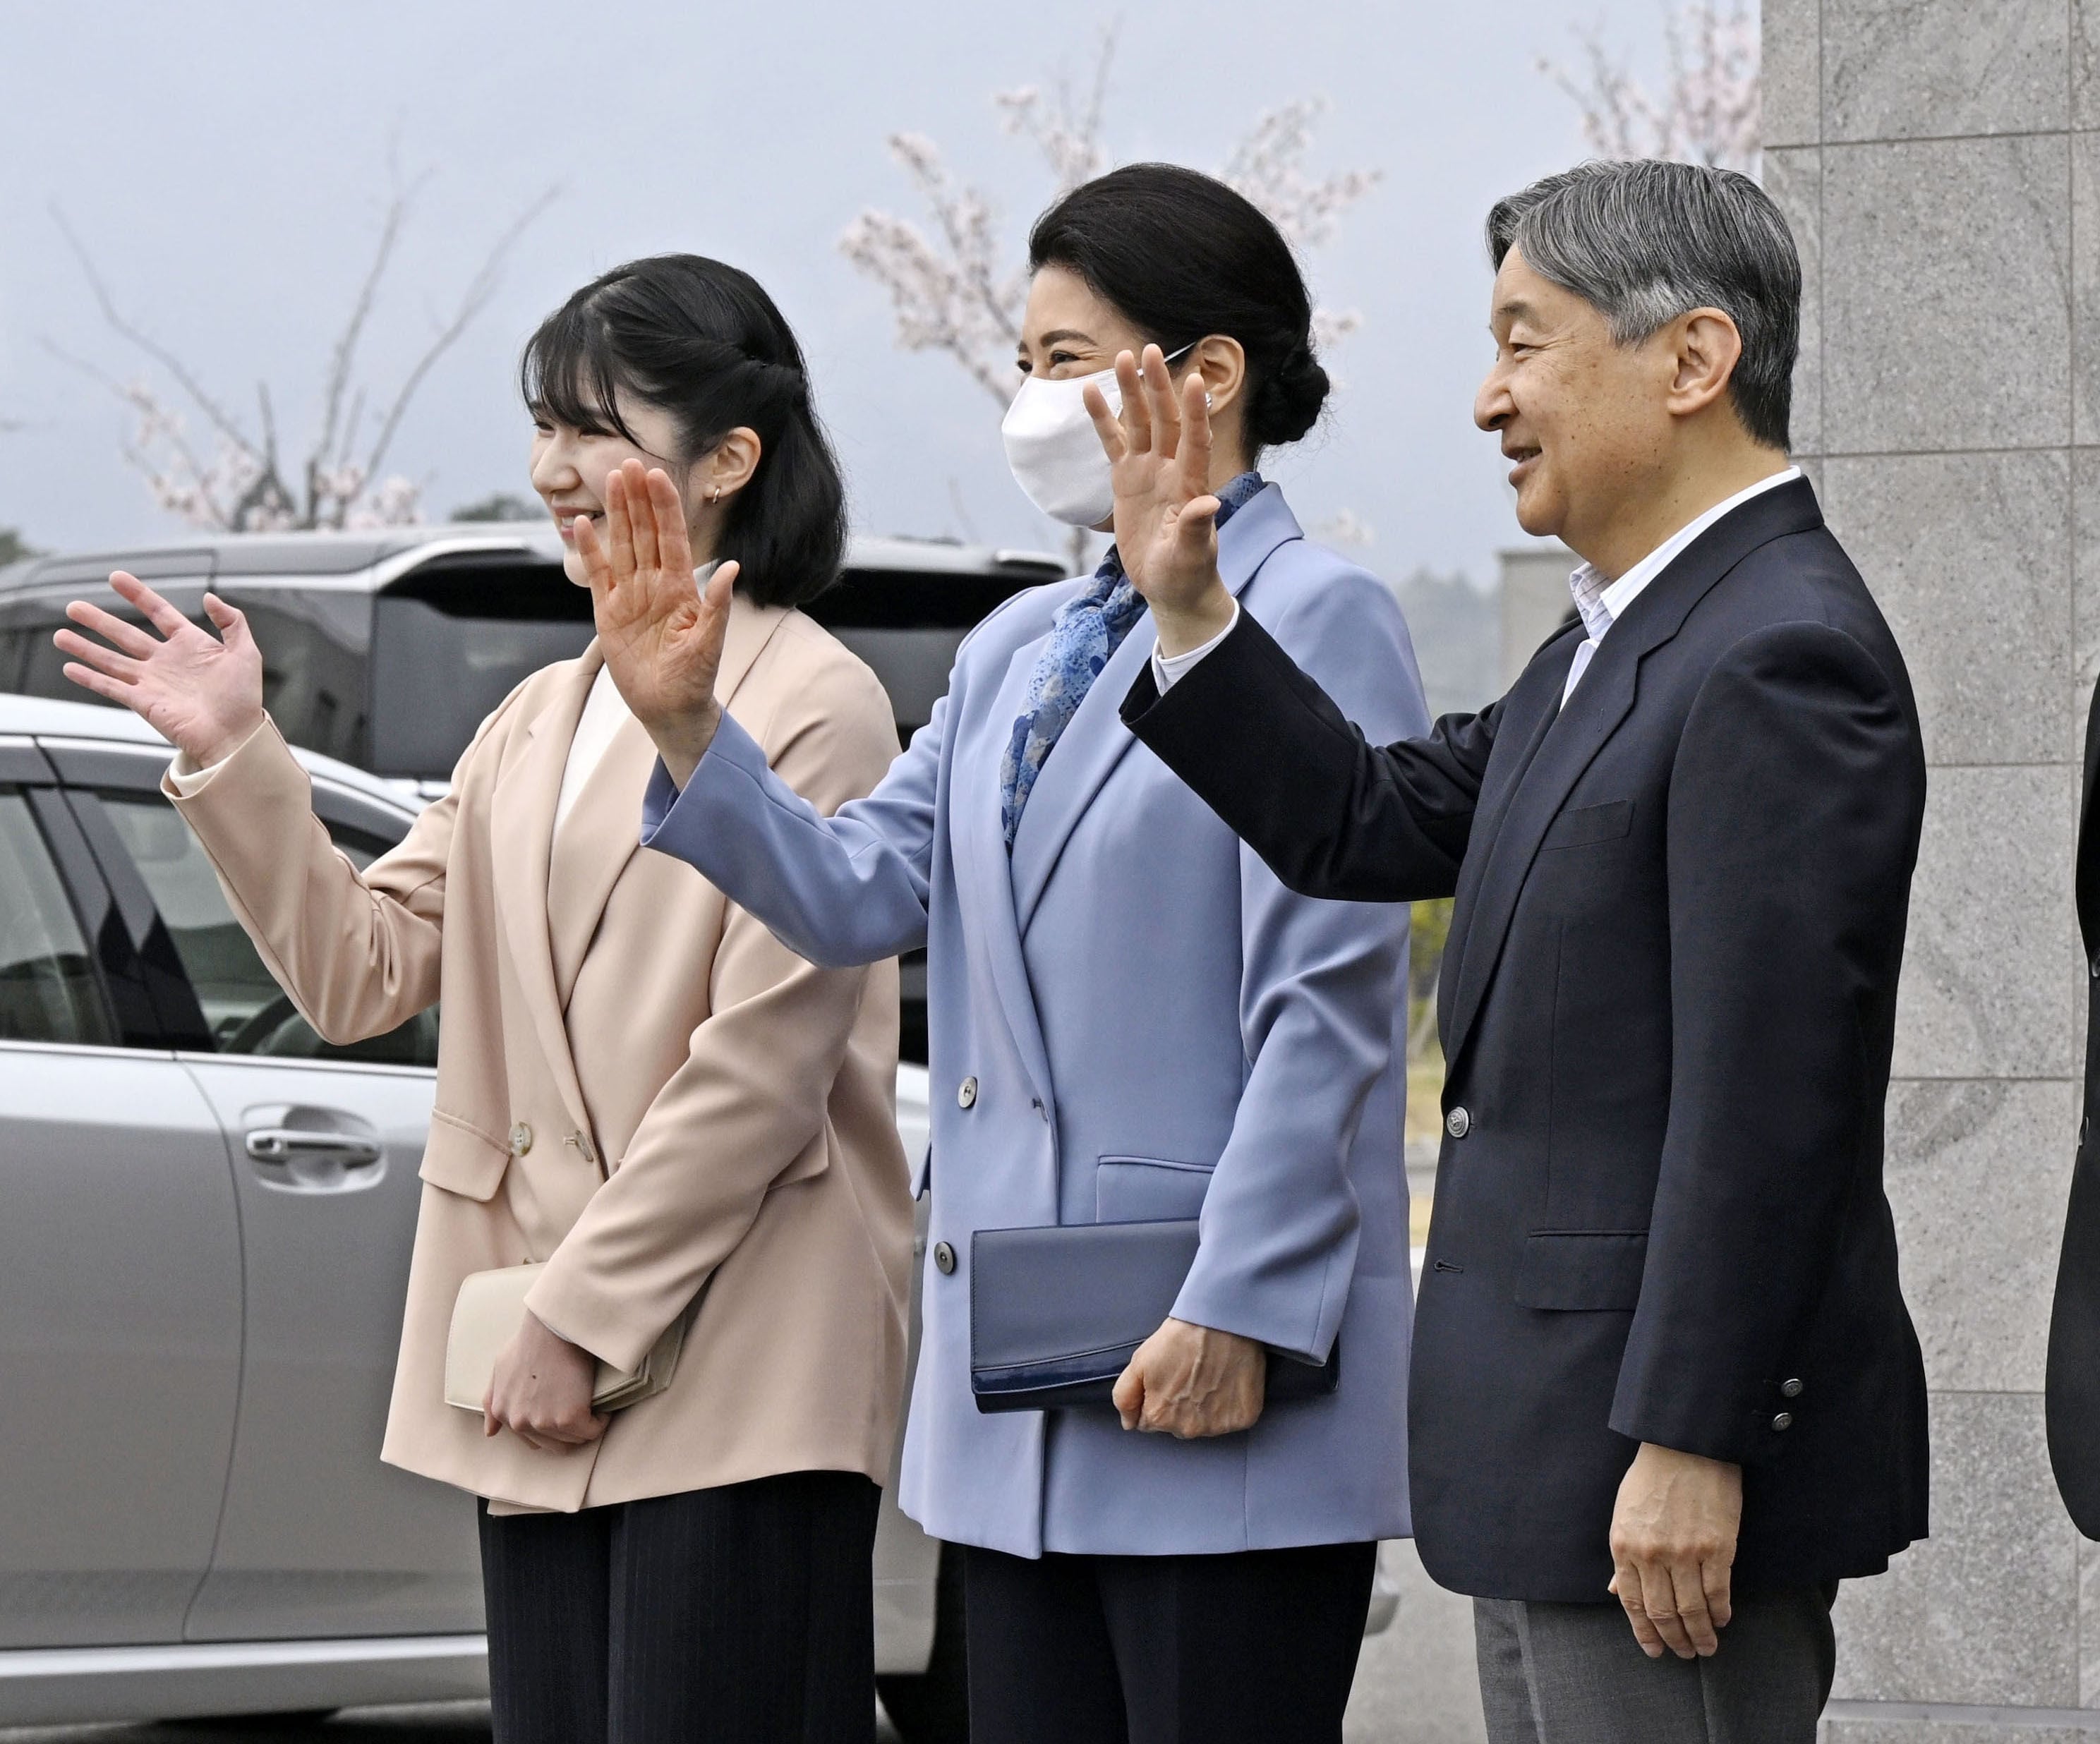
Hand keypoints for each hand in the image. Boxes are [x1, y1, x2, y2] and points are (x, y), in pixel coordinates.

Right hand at [55, 573, 264, 767]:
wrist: (235, 735)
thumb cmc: (243, 698)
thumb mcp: (245, 652)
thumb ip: (232, 621)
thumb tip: (208, 596)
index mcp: (190, 645)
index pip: (158, 612)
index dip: (138, 594)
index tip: (115, 578)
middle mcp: (166, 661)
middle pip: (125, 634)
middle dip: (99, 620)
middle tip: (73, 606)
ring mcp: (152, 681)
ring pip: (111, 659)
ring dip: (85, 647)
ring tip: (61, 634)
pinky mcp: (143, 702)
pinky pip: (111, 686)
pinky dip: (90, 677)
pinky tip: (70, 667)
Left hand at [482, 1310, 607, 1451]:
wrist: (552, 1327)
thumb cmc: (530, 1341)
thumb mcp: (500, 1368)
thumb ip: (492, 1401)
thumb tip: (490, 1432)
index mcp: (503, 1413)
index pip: (533, 1440)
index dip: (553, 1427)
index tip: (565, 1411)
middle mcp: (520, 1423)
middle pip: (555, 1445)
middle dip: (570, 1432)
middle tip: (583, 1411)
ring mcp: (544, 1422)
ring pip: (574, 1440)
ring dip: (586, 1426)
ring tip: (592, 1406)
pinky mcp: (569, 1418)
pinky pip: (593, 1430)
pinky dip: (601, 1420)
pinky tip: (603, 1406)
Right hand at [577, 458, 737, 787]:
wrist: (670, 708)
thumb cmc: (695, 678)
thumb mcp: (709, 642)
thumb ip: (717, 605)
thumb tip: (731, 567)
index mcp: (681, 588)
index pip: (671, 538)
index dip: (665, 507)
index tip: (658, 476)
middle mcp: (655, 585)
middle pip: (644, 533)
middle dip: (638, 498)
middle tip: (629, 463)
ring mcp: (630, 596)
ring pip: (622, 545)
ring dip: (617, 514)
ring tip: (612, 480)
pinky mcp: (608, 612)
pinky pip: (598, 575)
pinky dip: (590, 551)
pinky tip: (582, 524)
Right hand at [1083, 345, 1236, 657]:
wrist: (1172, 587)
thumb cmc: (1187, 573)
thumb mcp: (1191, 555)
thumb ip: (1195, 528)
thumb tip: (1208, 502)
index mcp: (1190, 484)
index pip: (1195, 440)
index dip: (1196, 411)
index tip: (1195, 380)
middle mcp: (1171, 469)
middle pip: (1165, 419)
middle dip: (1157, 386)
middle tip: (1149, 350)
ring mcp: (1148, 471)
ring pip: (1139, 423)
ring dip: (1132, 391)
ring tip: (1122, 356)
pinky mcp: (1127, 480)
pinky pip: (1113, 443)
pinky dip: (1102, 418)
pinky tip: (1090, 390)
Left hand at [1112, 1316, 1266, 1437]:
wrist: (1220, 1321)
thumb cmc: (1180, 1337)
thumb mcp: (1138, 1362)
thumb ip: (1125, 1397)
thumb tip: (1129, 1423)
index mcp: (1159, 1417)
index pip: (1149, 1423)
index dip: (1155, 1399)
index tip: (1167, 1380)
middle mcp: (1188, 1429)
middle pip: (1177, 1426)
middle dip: (1178, 1406)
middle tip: (1188, 1375)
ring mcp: (1217, 1427)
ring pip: (1204, 1425)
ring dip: (1204, 1408)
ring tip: (1208, 1376)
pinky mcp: (1242, 1418)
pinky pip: (1231, 1420)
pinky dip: (1229, 1406)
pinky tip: (1226, 1382)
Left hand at [1607, 1442, 1741, 1658]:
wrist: (1685, 1446)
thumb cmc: (1652, 1477)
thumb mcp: (1624, 1514)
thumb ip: (1623, 1557)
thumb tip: (1616, 1593)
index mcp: (1624, 1545)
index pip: (1633, 1604)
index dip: (1645, 1633)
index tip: (1655, 1650)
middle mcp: (1652, 1554)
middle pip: (1662, 1612)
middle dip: (1674, 1640)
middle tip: (1685, 1653)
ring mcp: (1685, 1552)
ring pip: (1692, 1609)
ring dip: (1700, 1634)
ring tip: (1706, 1647)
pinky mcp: (1717, 1548)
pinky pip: (1718, 1593)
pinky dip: (1720, 1612)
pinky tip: (1721, 1620)